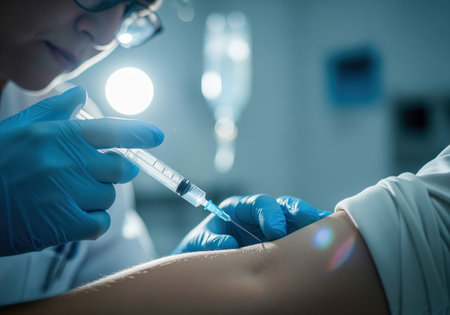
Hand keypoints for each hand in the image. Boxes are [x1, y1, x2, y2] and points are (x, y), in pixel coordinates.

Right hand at [0, 87, 163, 255]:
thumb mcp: (20, 128)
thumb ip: (54, 110)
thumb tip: (80, 94)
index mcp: (58, 135)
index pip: (111, 131)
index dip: (139, 134)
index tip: (157, 137)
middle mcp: (67, 160)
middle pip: (120, 167)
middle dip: (117, 172)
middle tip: (100, 175)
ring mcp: (67, 192)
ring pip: (108, 197)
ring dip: (95, 198)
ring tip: (67, 198)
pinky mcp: (64, 222)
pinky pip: (99, 223)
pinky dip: (90, 223)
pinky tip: (70, 218)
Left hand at [173, 194, 331, 253]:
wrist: (205, 263)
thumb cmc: (202, 247)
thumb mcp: (200, 242)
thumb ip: (211, 241)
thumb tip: (227, 243)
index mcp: (240, 209)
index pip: (260, 204)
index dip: (270, 214)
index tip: (275, 230)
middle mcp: (260, 216)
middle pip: (285, 207)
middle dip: (299, 214)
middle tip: (312, 224)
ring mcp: (275, 228)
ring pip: (298, 221)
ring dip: (313, 225)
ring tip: (328, 233)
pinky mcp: (284, 242)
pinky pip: (302, 236)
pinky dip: (315, 238)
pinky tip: (329, 244)